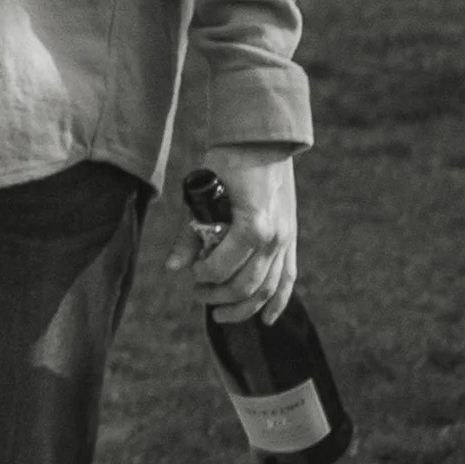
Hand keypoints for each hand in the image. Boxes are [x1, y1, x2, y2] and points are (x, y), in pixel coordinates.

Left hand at [165, 146, 298, 324]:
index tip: (192, 273)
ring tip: (219, 312)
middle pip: (246, 287)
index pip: (222, 270)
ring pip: (267, 290)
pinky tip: (266, 319)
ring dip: (242, 307)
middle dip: (218, 296)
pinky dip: (277, 301)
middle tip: (198, 293)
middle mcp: (274, 238)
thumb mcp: (201, 198)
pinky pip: (288, 279)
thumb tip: (173, 268)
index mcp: (252, 227)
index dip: (203, 277)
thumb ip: (188, 235)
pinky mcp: (291, 240)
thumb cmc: (227, 165)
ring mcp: (286, 241)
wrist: (262, 143)